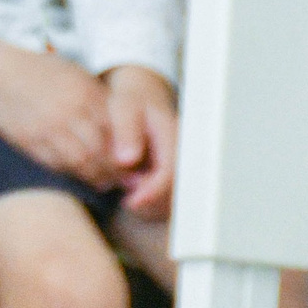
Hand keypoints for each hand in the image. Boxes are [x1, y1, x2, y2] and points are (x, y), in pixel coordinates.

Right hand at [0, 29, 117, 188]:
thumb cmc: (34, 69)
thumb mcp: (72, 74)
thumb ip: (94, 96)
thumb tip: (115, 123)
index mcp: (86, 93)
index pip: (118, 129)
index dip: (129, 150)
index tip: (134, 161)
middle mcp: (71, 112)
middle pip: (103, 150)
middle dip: (116, 170)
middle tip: (124, 180)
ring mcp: (49, 128)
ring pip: (82, 162)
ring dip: (95, 177)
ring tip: (103, 183)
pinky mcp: (29, 141)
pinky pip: (55, 164)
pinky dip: (71, 174)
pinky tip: (78, 176)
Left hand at [103, 65, 177, 218]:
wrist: (141, 102)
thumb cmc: (129, 104)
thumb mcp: (124, 110)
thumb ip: (126, 132)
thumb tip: (126, 160)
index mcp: (174, 135)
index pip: (171, 171)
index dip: (153, 191)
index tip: (132, 202)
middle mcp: (184, 150)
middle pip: (176, 190)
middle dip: (150, 202)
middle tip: (126, 197)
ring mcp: (182, 163)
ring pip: (173, 198)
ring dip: (150, 205)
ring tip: (126, 192)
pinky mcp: (175, 173)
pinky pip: (168, 199)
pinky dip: (151, 203)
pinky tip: (133, 194)